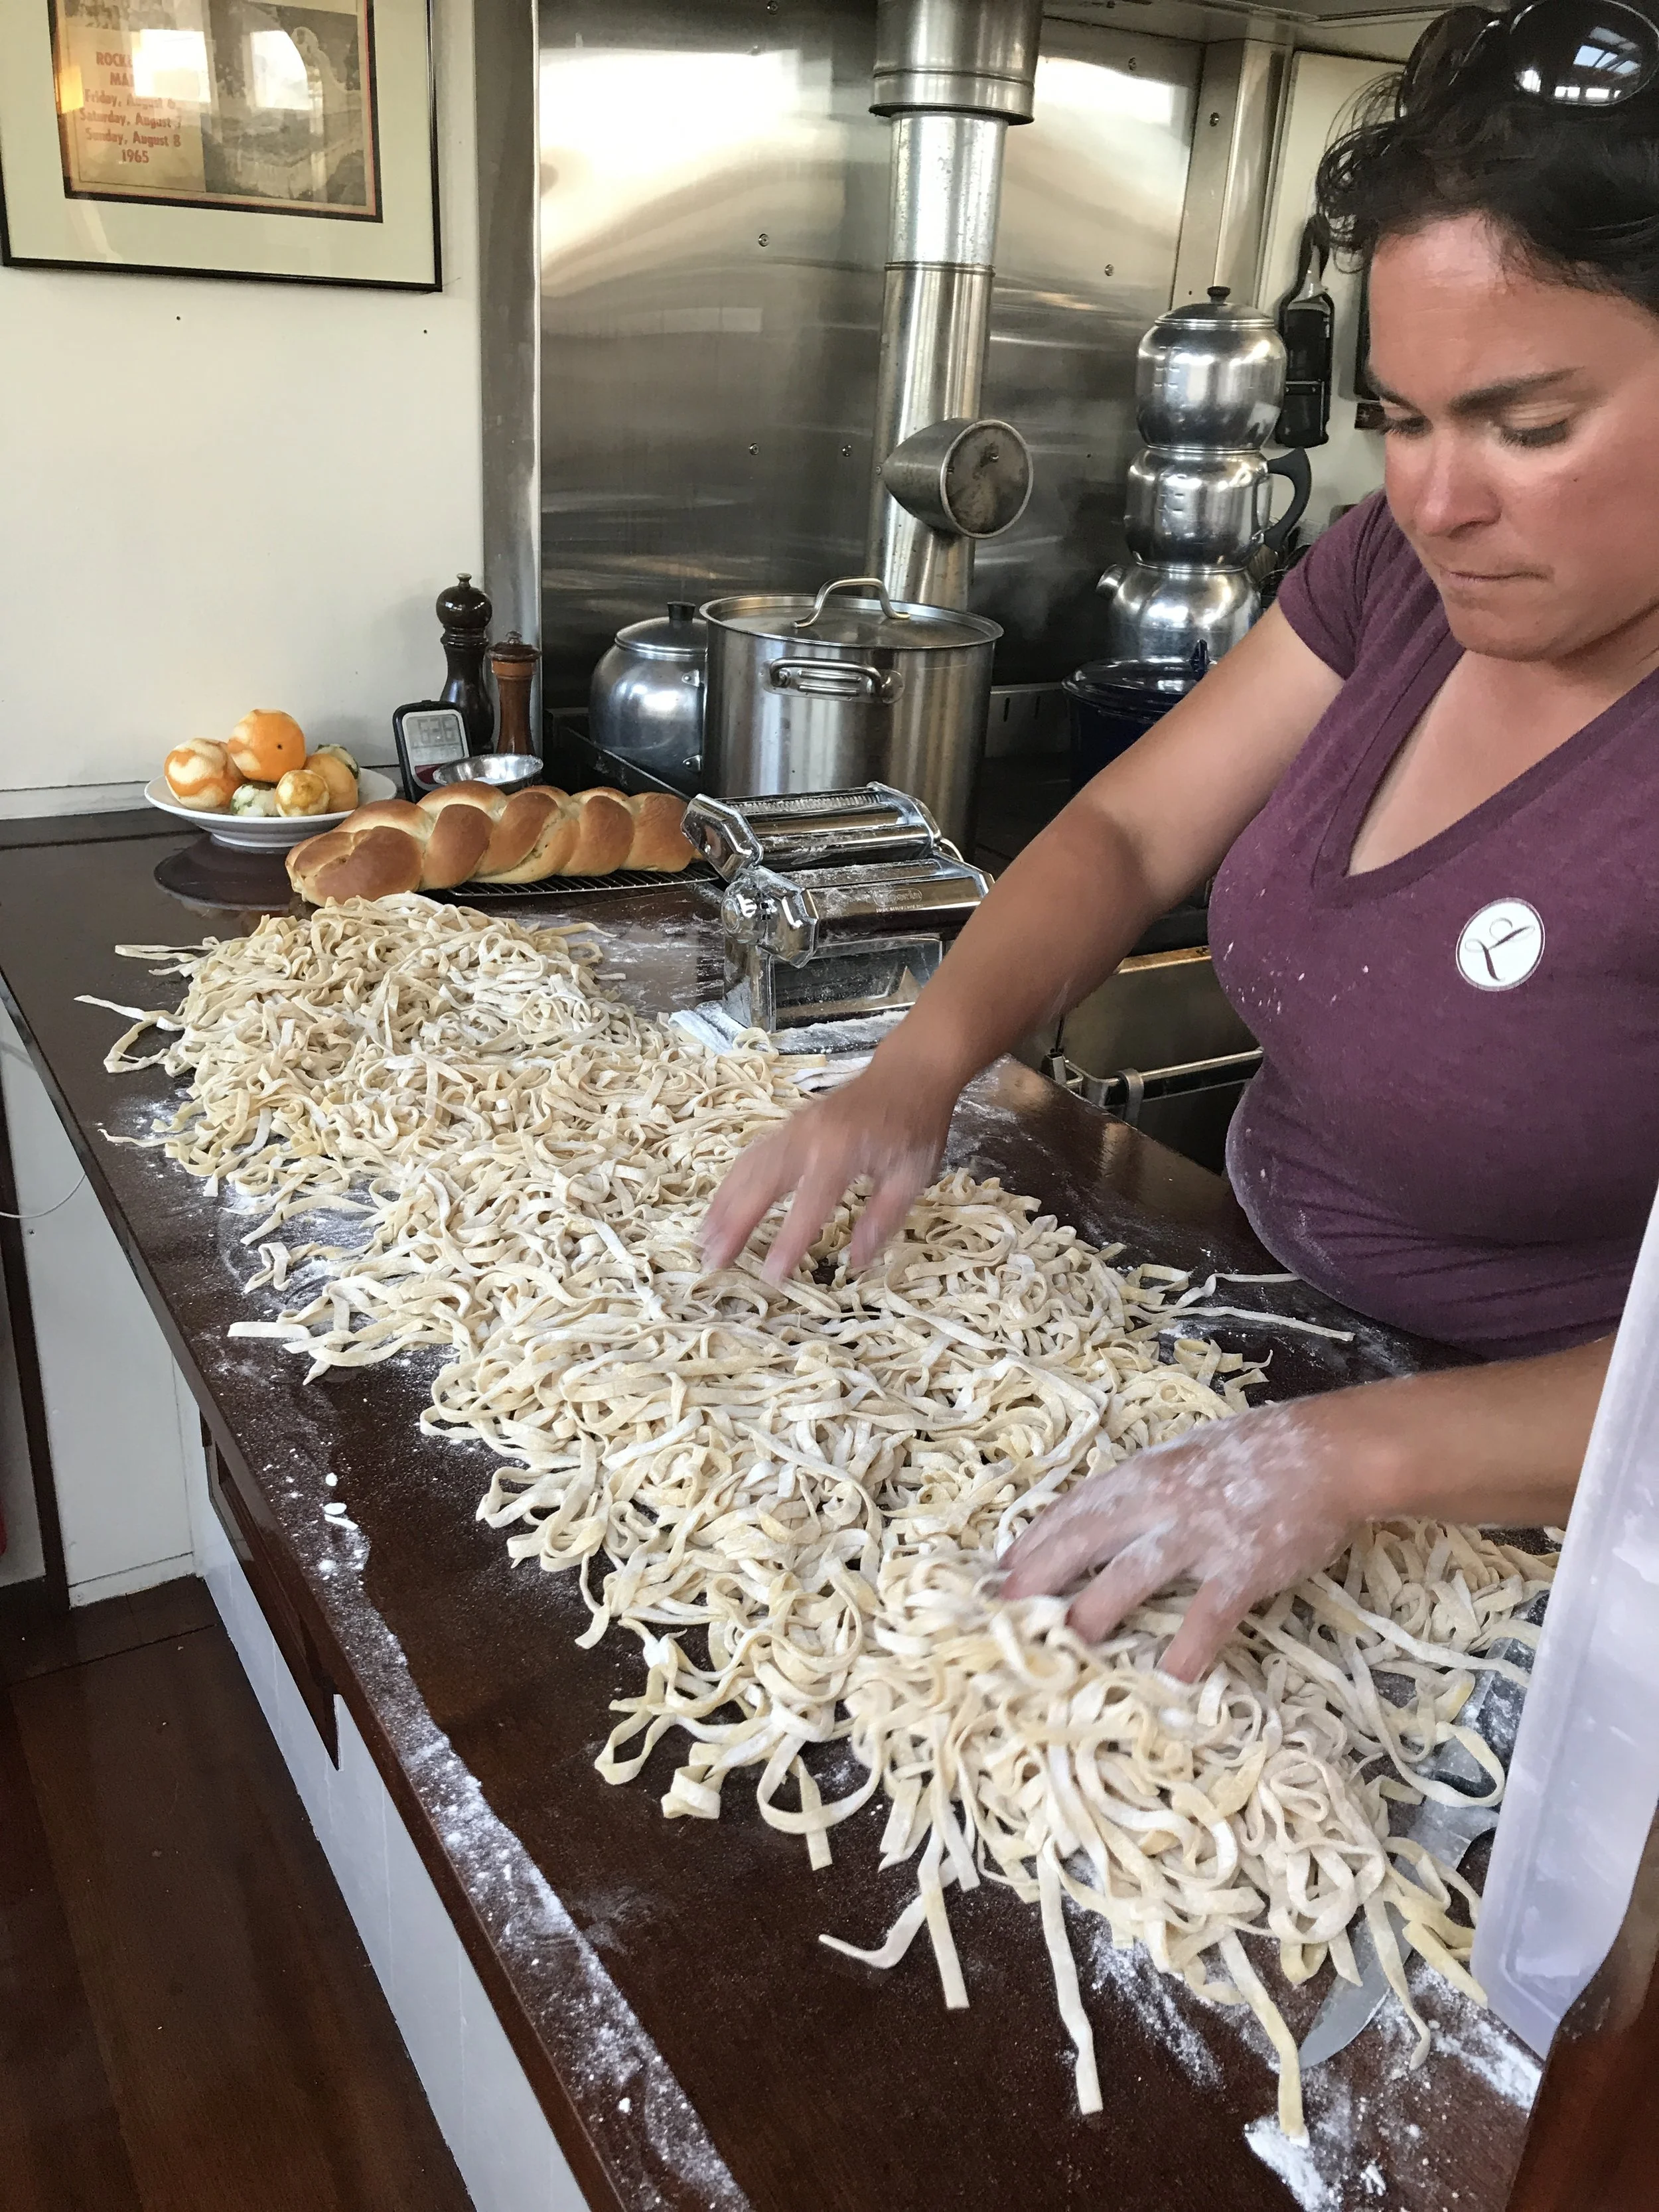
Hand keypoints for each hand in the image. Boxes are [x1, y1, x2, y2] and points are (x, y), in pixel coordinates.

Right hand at [700, 1058, 956, 1282]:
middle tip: (712, 1261)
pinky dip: (732, 1183)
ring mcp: (795, 1128)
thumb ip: (883, 1218)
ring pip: (748, 1167)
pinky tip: (720, 1206)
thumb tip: (856, 1262)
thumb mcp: (913, 1175)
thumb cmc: (914, 1126)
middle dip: (735, 1223)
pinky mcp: (789, 1125)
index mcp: (843, 1151)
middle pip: (762, 1182)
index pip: (810, 1203)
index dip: (789, 1241)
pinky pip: (752, 1155)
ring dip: (723, 1203)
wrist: (908, 1072)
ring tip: (703, 1239)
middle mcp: (810, 1137)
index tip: (771, 1276)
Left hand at [998, 1398, 1367, 1680]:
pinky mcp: (1240, 1567)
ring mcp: (1198, 1534)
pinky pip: (1206, 1616)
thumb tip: (1102, 1525)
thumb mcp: (1185, 1460)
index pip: (1073, 1508)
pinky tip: (1167, 1685)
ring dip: (1091, 1614)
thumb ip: (1145, 1491)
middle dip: (1037, 1576)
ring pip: (1129, 1578)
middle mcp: (1159, 1501)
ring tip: (1059, 1649)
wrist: (1327, 1453)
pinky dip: (1186, 1651)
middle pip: (1082, 1540)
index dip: (1032, 1541)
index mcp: (1142, 1474)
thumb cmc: (1255, 1456)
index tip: (997, 1573)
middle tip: (999, 1614)